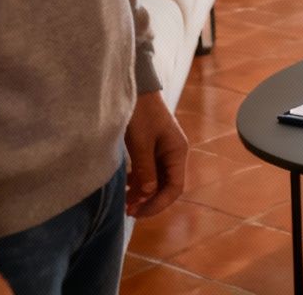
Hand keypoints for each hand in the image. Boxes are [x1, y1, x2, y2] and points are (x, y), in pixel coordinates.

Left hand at [124, 89, 188, 216]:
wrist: (136, 89)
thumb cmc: (141, 114)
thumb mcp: (141, 143)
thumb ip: (145, 169)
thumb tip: (147, 195)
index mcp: (177, 152)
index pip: (174, 188)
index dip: (157, 203)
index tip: (137, 212)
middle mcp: (174, 155)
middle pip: (166, 187)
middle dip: (149, 201)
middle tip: (128, 210)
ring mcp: (163, 153)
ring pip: (157, 181)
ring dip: (143, 194)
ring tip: (125, 202)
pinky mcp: (152, 150)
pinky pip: (150, 173)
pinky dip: (140, 183)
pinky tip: (127, 187)